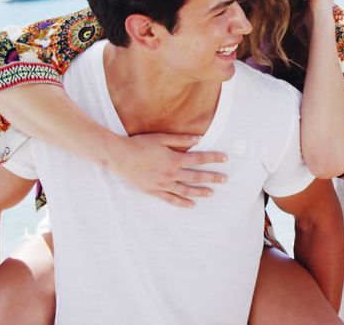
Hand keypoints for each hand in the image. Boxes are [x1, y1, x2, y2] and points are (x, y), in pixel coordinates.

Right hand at [109, 133, 227, 207]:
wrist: (118, 156)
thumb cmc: (139, 144)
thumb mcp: (161, 138)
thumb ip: (181, 139)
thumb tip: (200, 139)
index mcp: (174, 159)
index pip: (199, 159)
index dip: (213, 158)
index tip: (225, 158)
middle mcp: (170, 173)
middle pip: (196, 176)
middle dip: (212, 177)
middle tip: (225, 179)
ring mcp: (162, 184)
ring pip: (185, 190)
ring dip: (200, 192)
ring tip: (211, 193)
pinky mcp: (153, 191)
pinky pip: (170, 199)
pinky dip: (181, 202)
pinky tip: (191, 204)